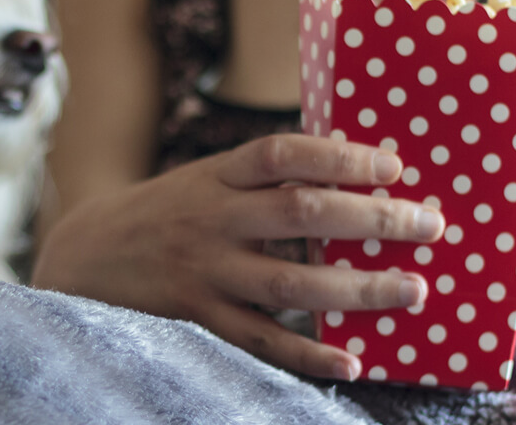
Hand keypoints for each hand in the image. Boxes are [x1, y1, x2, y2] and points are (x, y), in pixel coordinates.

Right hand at [31, 134, 442, 380]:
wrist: (86, 252)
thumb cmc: (167, 211)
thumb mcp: (206, 178)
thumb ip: (264, 179)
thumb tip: (351, 179)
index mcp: (218, 173)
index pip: (284, 153)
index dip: (340, 156)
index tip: (394, 166)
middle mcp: (212, 217)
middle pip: (300, 213)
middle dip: (371, 218)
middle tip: (429, 226)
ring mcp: (204, 270)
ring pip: (289, 281)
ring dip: (357, 288)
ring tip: (412, 291)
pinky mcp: (197, 316)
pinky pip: (260, 339)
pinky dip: (307, 354)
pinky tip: (351, 362)